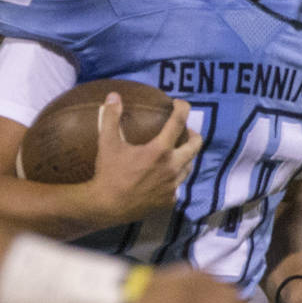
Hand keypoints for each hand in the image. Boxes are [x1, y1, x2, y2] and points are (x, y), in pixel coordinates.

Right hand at [87, 92, 201, 225]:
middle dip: (193, 134)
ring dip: (185, 156)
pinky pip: (177, 185)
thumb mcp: (107, 143)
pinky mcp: (169, 200)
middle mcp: (172, 167)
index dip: (183, 108)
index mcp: (160, 150)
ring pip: (189, 166)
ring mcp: (172, 186)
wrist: (107, 206)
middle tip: (185, 131)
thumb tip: (113, 96)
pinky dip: (174, 177)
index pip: (179, 122)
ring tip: (175, 152)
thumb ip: (111, 117)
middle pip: (195, 145)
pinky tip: (163, 176)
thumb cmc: (108, 173)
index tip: (179, 104)